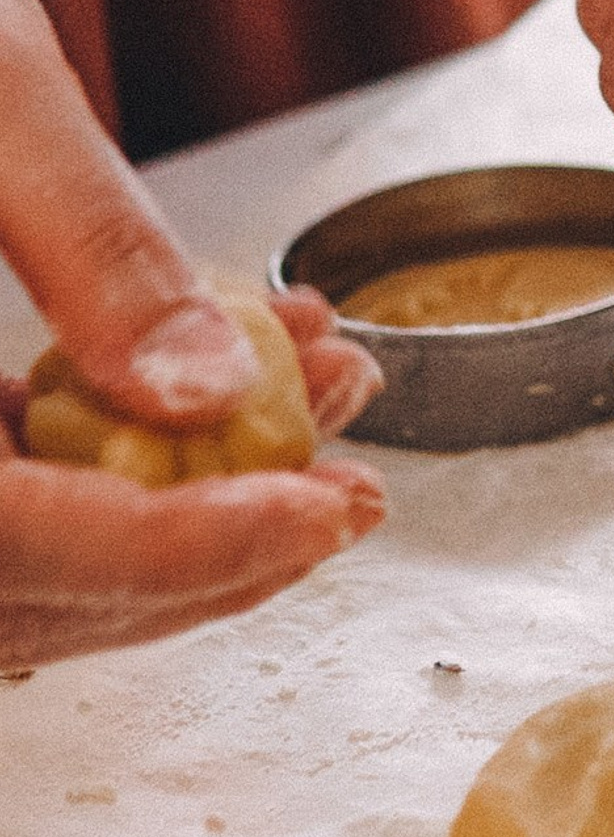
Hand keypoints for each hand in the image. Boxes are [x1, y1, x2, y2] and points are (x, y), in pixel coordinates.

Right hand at [0, 0, 384, 668]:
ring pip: (27, 553)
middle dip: (213, 536)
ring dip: (185, 497)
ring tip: (319, 398)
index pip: (14, 554)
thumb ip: (92, 250)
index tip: (325, 510)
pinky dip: (123, 448)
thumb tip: (210, 392)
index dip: (181, 553)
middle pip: (28, 586)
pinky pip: (9, 481)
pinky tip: (232, 367)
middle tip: (357, 473)